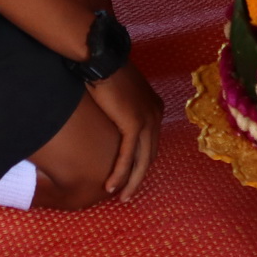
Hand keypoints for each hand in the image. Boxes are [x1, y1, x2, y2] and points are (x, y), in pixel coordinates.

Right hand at [85, 64, 161, 200]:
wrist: (101, 59)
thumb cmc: (104, 70)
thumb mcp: (119, 92)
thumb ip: (122, 107)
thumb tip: (111, 118)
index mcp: (154, 107)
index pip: (150, 142)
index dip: (140, 161)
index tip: (130, 175)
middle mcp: (155, 115)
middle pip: (149, 155)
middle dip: (139, 177)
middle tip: (128, 194)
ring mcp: (147, 120)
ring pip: (142, 160)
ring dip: (132, 181)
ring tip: (122, 197)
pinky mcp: (134, 123)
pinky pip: (128, 155)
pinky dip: (120, 173)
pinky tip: (112, 186)